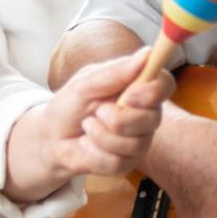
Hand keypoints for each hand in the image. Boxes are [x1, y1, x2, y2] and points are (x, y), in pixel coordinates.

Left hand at [41, 46, 174, 176]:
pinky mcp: (126, 163)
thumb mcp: (85, 84)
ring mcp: (138, 141)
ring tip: (88, 127)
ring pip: (134, 143)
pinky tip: (87, 145)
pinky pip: (117, 161)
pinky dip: (94, 152)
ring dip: (101, 135)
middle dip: (119, 118)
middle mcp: (144, 114)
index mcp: (137, 88)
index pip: (165, 85)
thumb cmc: (70, 106)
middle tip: (97, 112)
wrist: (51, 139)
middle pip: (153, 118)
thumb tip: (146, 54)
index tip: (130, 95)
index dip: (153, 91)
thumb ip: (115, 72)